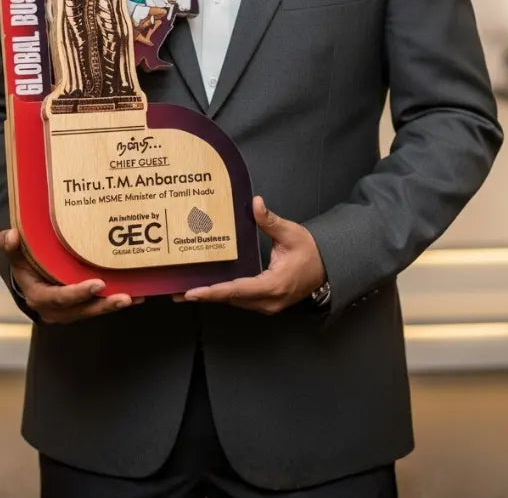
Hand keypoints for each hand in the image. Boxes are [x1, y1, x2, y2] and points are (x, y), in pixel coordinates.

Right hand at [0, 229, 143, 322]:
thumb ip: (10, 246)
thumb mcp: (16, 255)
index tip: (97, 284)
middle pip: (81, 310)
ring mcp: (70, 311)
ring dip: (113, 305)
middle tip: (124, 297)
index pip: (58, 298)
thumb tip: (11, 236)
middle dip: (103, 304)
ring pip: (93, 311)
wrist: (28, 278)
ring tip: (134, 297)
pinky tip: (137, 295)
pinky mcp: (82, 308)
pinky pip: (99, 306)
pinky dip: (115, 301)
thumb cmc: (24, 264)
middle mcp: (55, 309)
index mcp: (39, 296)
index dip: (77, 293)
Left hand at [181, 197, 324, 314]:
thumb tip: (256, 203)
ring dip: (214, 296)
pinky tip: (210, 288)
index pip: (237, 290)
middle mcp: (268, 301)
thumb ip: (270, 220)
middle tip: (179, 291)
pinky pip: (242, 300)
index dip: (213, 292)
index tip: (193, 293)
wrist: (328, 267)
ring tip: (188, 291)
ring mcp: (268, 305)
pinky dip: (226, 295)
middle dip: (206, 295)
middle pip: (231, 299)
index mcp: (273, 285)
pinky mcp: (267, 303)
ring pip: (235, 302)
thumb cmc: (311, 252)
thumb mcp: (291, 233)